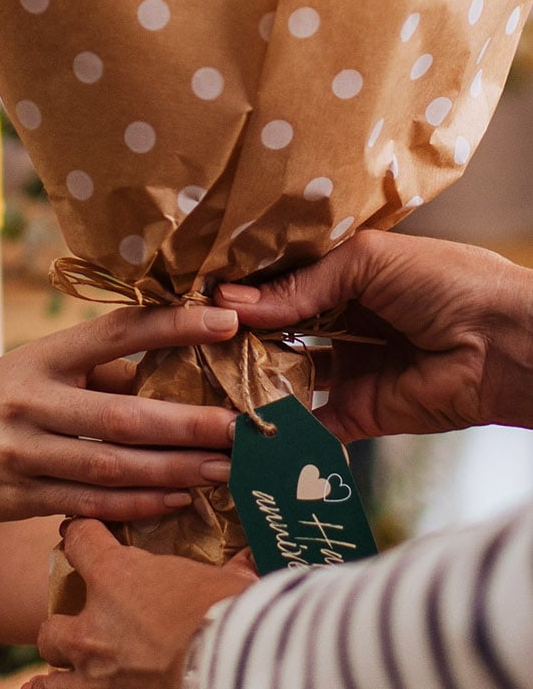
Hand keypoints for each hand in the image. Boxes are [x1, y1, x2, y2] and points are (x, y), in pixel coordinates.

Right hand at [0, 304, 239, 523]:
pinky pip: (90, 505)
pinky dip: (139, 505)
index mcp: (41, 356)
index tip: (226, 320)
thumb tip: (186, 370)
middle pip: (121, 416)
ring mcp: (20, 453)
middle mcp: (28, 400)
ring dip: (174, 471)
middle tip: (240, 429)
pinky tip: (178, 500)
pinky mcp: (18, 498)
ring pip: (111, 468)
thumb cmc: (4, 400)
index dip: (172, 325)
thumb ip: (102, 371)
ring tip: (224, 470)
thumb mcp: (41, 368)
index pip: (114, 332)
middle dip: (188, 425)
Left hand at [21, 519, 254, 688]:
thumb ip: (228, 574)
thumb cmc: (238, 620)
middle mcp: (92, 635)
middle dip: (60, 637)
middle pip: (50, 631)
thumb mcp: (233, 585)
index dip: (79, 537)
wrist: (244, 685)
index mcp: (117, 582)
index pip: (80, 542)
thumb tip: (246, 562)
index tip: (78, 536)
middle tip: (75, 641)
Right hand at [217, 230, 532, 438]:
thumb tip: (230, 301)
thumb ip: (299, 286)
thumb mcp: (366, 263)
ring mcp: (347, 370)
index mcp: (344, 279)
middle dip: (236, 335)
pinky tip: (235, 416)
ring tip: (200, 374)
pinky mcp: (357, 414)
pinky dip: (277, 425)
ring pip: (284, 377)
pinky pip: (309, 423)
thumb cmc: (450, 283)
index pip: (279, 284)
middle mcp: (340, 324)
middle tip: (188, 338)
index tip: (194, 295)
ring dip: (249, 377)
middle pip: (275, 332)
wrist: (508, 344)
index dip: (241, 290)